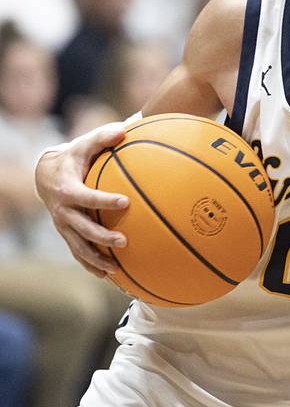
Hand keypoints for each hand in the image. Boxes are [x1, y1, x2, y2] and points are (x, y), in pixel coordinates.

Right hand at [36, 124, 129, 277]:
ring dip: (96, 260)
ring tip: (117, 270)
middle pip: (82, 229)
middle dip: (101, 237)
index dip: (104, 200)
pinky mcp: (67, 235)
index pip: (86, 197)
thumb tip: (127, 128)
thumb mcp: (85, 144)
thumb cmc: (74, 157)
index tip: (125, 202)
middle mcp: (63, 211)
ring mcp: (64, 226)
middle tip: (124, 242)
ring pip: (78, 247)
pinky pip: (78, 254)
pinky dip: (92, 266)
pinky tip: (110, 278)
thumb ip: (104, 137)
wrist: (46, 174)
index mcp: (68, 189)